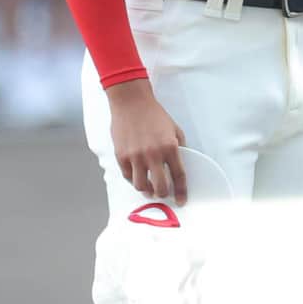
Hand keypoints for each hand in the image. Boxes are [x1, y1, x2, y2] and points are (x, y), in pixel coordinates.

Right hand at [107, 78, 187, 205]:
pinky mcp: (121, 156)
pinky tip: (138, 177)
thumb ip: (179, 147)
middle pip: (160, 187)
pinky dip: (134, 180)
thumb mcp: (174, 128)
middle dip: (163, 194)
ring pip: (141, 186)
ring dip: (147, 190)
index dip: (180, 191)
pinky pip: (128, 177)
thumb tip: (180, 165)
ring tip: (150, 188)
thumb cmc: (154, 115)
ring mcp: (135, 156)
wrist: (131, 102)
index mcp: (170, 146)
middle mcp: (153, 154)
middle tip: (163, 193)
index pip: (178, 176)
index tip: (181, 201)